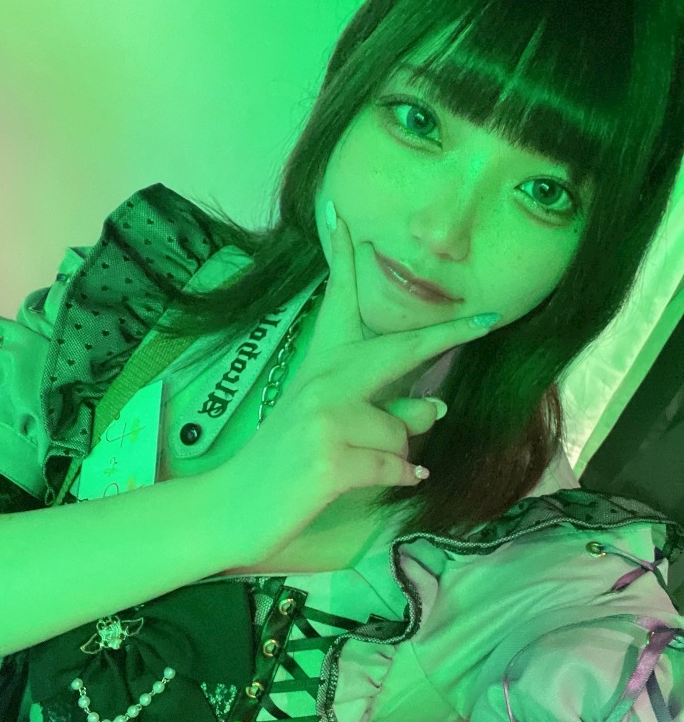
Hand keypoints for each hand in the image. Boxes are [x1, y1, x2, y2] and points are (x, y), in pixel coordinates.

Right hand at [215, 207, 498, 568]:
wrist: (233, 506)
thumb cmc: (283, 464)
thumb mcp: (326, 426)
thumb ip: (379, 409)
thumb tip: (435, 408)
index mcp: (318, 366)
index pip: (336, 301)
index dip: (343, 257)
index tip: (340, 215)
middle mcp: (321, 383)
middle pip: (396, 351)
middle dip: (446, 336)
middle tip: (487, 321)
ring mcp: (323, 419)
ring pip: (402, 426)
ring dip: (401, 451)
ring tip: (374, 462)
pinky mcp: (328, 459)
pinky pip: (394, 464)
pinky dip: (401, 476)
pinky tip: (401, 480)